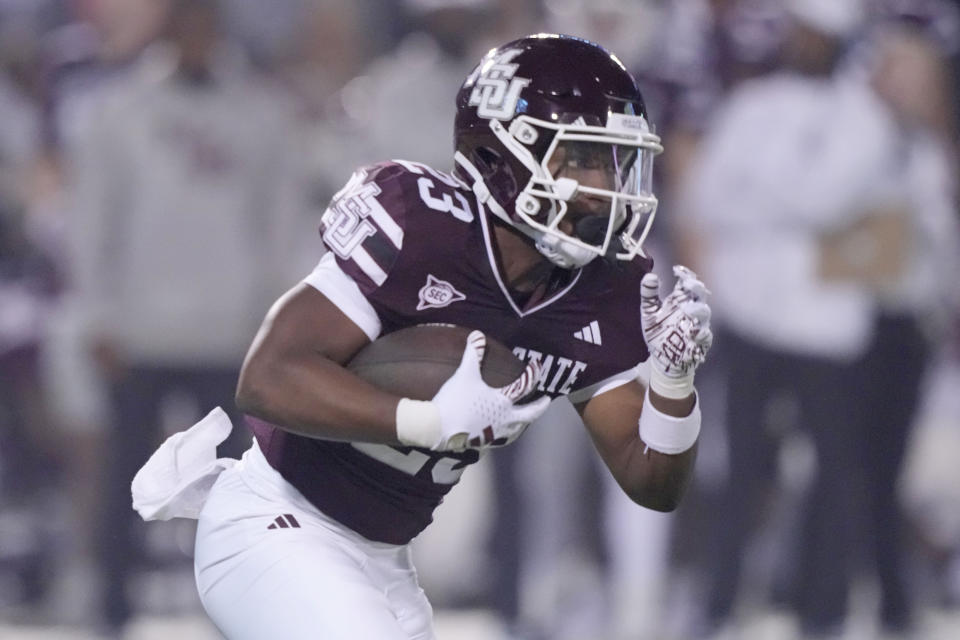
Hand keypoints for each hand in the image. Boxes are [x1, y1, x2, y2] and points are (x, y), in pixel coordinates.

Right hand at [430, 331, 549, 450]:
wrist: (439, 428)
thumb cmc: (456, 401)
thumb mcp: (465, 374)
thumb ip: (472, 354)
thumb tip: (477, 334)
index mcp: (503, 402)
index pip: (524, 387)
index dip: (533, 375)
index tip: (538, 368)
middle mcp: (504, 419)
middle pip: (529, 414)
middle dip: (539, 407)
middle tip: (546, 400)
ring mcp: (494, 433)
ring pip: (515, 428)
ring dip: (522, 422)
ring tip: (523, 419)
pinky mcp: (482, 441)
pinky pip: (499, 436)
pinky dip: (504, 431)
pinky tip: (497, 429)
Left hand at [640, 265, 712, 398]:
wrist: (662, 359)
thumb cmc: (657, 333)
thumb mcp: (649, 313)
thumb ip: (649, 295)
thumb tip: (649, 275)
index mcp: (679, 300)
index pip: (686, 282)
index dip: (685, 275)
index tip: (677, 270)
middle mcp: (691, 309)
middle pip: (699, 294)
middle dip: (696, 288)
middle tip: (689, 284)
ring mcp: (698, 324)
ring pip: (705, 312)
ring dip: (698, 310)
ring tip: (687, 310)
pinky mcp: (701, 341)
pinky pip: (705, 335)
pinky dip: (701, 333)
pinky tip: (694, 333)